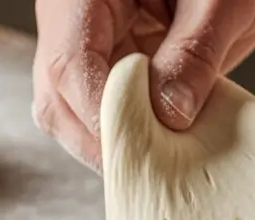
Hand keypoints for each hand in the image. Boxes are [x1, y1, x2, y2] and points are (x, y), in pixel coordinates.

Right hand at [33, 0, 254, 170]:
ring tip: (162, 155)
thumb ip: (196, 51)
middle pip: (58, 97)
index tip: (141, 151)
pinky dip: (130, 127)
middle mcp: (70, 14)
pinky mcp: (105, 55)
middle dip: (103, 141)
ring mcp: (82, 37)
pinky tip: (164, 138)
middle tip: (153, 170)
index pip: (70, 66)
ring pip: (72, 109)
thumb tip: (169, 116)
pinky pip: (100, 104)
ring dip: (115, 138)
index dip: (102, 118)